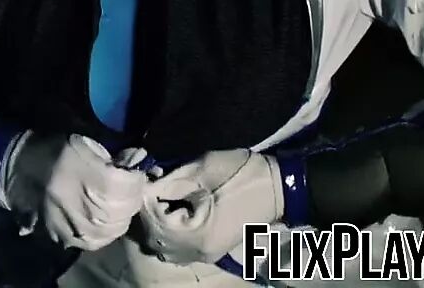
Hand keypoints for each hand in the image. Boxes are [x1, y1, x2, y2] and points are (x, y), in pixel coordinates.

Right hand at [1, 133, 147, 250]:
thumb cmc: (53, 151)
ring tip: (116, 200)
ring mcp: (77, 228)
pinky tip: (103, 217)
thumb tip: (135, 160)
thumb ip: (114, 155)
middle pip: (126, 208)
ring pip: (115, 228)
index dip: (136, 175)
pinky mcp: (67, 239)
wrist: (18, 170)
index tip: (133, 166)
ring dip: (121, 213)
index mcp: (91, 179)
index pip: (130, 185)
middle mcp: (87, 209)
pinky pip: (97, 240)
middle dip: (131, 195)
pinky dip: (106, 230)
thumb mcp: (86, 143)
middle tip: (128, 184)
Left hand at [139, 149, 283, 264]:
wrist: (279, 187)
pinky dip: (169, 230)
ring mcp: (204, 254)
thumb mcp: (202, 168)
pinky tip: (173, 208)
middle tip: (151, 184)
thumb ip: (169, 179)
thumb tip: (144, 182)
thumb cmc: (243, 174)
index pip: (152, 220)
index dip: (144, 197)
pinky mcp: (210, 250)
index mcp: (196, 235)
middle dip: (148, 210)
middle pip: (154, 237)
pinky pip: (178, 247)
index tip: (145, 176)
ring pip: (164, 245)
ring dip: (157, 221)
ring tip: (162, 196)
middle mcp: (197, 252)